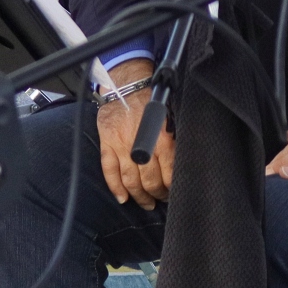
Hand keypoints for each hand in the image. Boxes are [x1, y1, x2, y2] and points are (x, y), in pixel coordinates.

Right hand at [95, 60, 172, 209]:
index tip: (174, 193)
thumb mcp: (170, 118)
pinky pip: (110, 172)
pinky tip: (122, 198)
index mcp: (161, 139)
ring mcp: (121, 147)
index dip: (172, 188)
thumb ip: (173, 141)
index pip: (169, 174)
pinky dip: (115, 188)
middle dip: (158, 195)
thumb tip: (180, 165)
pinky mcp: (107, 145)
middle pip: (150, 181)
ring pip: (131, 181)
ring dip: (139, 196)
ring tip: (146, 203)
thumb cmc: (150, 99)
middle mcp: (141, 146)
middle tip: (161, 200)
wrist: (126, 84)